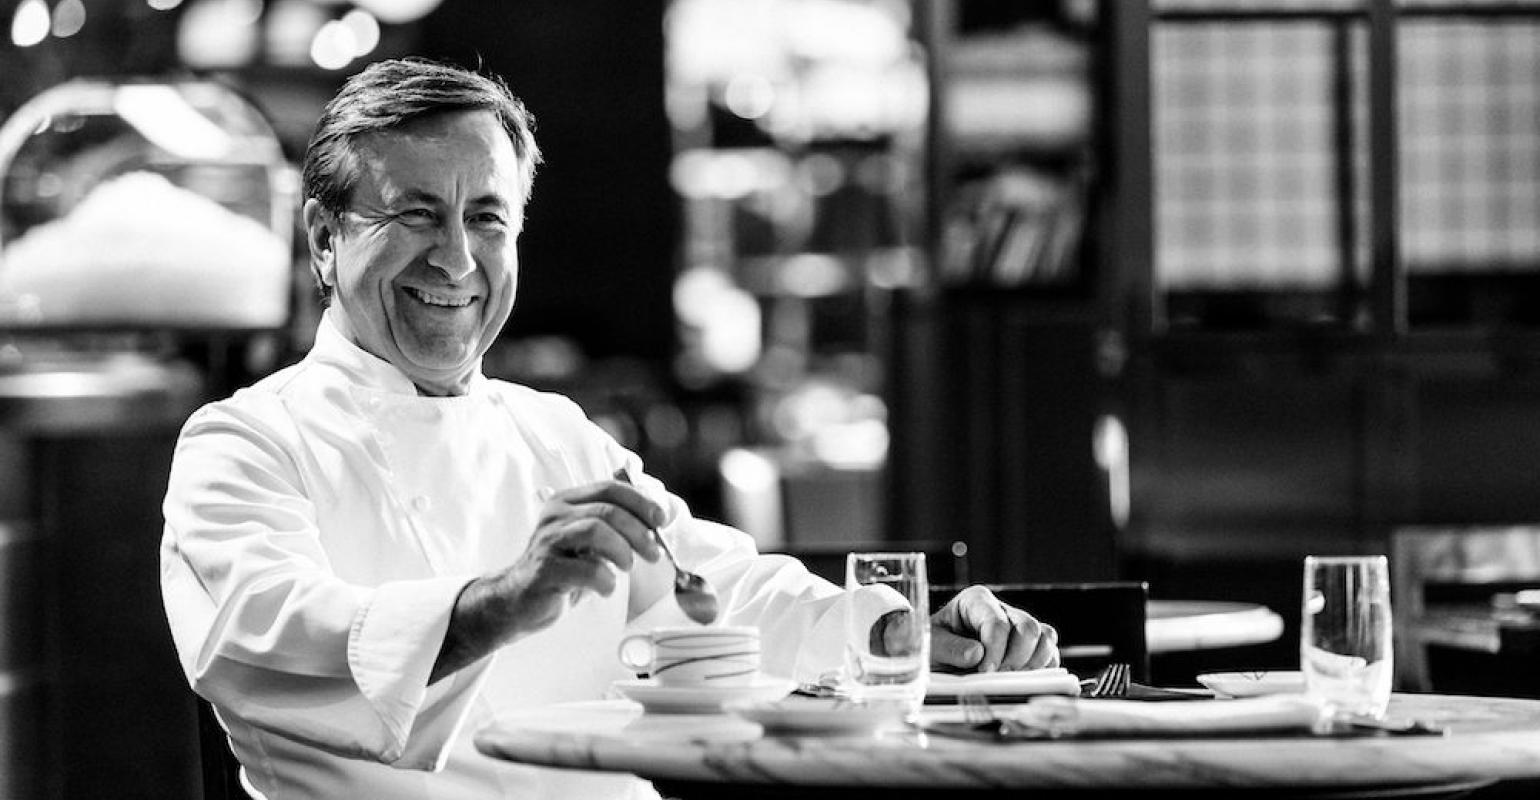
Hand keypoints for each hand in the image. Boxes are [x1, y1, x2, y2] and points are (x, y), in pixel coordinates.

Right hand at [432, 476, 662, 681]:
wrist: (518, 600)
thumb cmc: (561, 569)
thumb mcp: (587, 541)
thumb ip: (613, 527)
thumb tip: (657, 522)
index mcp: (567, 502)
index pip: (610, 489)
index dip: (641, 502)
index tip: (660, 521)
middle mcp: (555, 516)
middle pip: (608, 511)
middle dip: (639, 532)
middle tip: (653, 554)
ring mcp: (547, 542)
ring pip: (596, 531)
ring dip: (622, 551)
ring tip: (626, 567)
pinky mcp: (545, 570)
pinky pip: (587, 569)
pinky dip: (606, 580)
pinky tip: (606, 588)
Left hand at [929, 585, 1058, 672]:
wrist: (938, 659)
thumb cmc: (933, 648)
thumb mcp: (931, 645)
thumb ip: (949, 648)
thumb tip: (977, 654)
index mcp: (976, 601)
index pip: (997, 622)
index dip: (995, 649)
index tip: (985, 671)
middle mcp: (1003, 610)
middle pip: (1028, 628)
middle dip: (1016, 658)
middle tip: (997, 678)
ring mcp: (1020, 627)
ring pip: (1045, 637)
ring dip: (1033, 664)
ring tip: (1010, 681)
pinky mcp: (1031, 647)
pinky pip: (1051, 654)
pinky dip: (1044, 670)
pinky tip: (1023, 682)